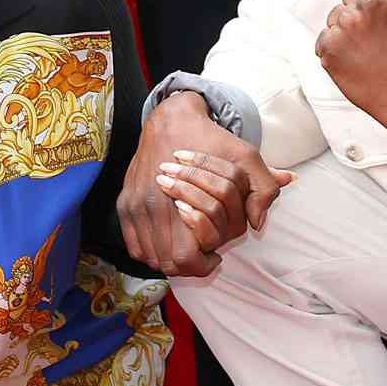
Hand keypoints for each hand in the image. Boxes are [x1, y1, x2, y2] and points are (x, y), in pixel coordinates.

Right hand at [118, 93, 290, 276]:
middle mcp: (151, 207)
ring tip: (186, 246)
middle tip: (202, 253)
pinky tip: (168, 240)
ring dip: (168, 259)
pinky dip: (150, 250)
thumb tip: (258, 223)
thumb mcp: (246, 159)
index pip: (185, 259)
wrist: (171, 120)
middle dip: (188, 265)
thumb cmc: (211, 141)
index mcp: (179, 200)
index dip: (202, 265)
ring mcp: (134, 206)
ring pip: (149, 257)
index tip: (215, 255)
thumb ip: (263, 190)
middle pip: (166, 263)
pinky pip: (134, 246)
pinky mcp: (124, 204)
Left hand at [314, 0, 386, 154]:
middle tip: (376, 36)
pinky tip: (356, 62)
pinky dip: (335, 50)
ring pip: (336, 15)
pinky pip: (324, 38)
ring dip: (346, 30)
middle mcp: (370, 1)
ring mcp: (347, 23)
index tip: (386, 14)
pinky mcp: (330, 45)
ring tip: (368, 52)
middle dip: (361, 10)